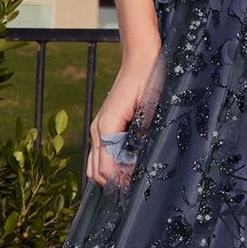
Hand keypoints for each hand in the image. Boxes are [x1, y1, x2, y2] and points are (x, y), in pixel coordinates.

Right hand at [87, 41, 164, 188]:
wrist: (142, 60)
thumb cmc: (150, 82)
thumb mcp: (152, 111)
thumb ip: (143, 139)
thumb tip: (140, 166)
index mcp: (107, 127)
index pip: (106, 169)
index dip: (122, 182)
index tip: (141, 185)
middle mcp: (97, 130)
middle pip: (96, 172)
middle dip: (115, 183)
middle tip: (138, 187)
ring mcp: (98, 128)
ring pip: (95, 166)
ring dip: (111, 175)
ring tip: (134, 180)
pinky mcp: (104, 126)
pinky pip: (101, 154)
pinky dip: (111, 165)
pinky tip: (129, 166)